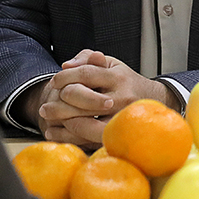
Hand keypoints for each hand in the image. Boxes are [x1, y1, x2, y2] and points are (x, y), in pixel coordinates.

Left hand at [35, 49, 178, 148]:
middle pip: (83, 100)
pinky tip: (55, 132)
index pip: (86, 74)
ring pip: (86, 124)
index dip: (65, 77)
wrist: (153, 100)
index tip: (53, 82)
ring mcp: (120, 118)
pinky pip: (88, 140)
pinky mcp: (117, 134)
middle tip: (45, 107)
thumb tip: (66, 65)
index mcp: (119, 77)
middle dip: (59, 103)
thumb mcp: (111, 64)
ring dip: (62, 122)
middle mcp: (121, 98)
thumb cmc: (124, 81)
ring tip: (49, 120)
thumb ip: (88, 58)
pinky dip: (67, 137)